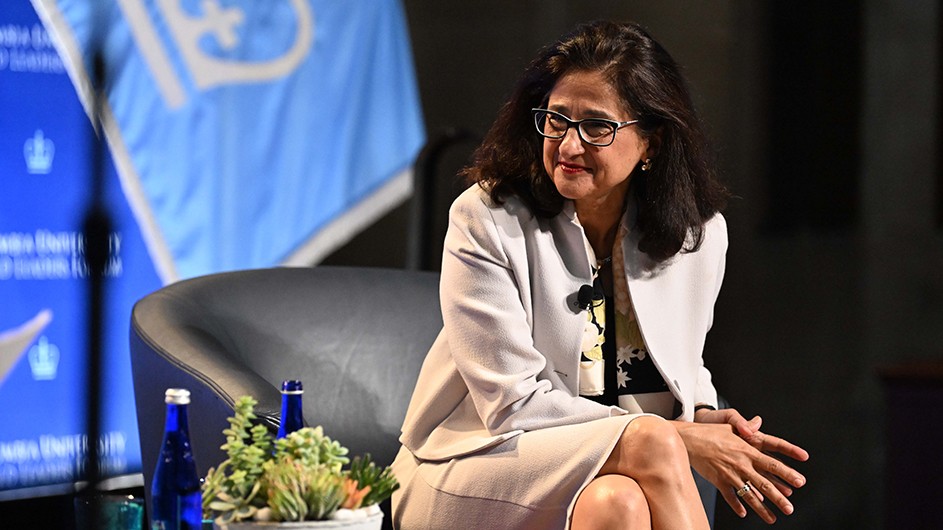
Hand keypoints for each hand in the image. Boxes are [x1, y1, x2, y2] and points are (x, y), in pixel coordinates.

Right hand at [674, 418, 808, 523]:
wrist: (687, 439)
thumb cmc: (708, 431)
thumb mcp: (729, 426)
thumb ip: (746, 427)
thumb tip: (758, 422)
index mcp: (747, 450)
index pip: (772, 464)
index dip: (787, 473)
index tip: (800, 481)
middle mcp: (741, 464)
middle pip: (764, 484)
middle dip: (779, 498)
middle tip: (790, 508)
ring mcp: (730, 474)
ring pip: (750, 495)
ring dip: (762, 508)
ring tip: (772, 518)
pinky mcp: (718, 481)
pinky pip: (730, 497)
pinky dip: (737, 506)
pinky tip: (744, 513)